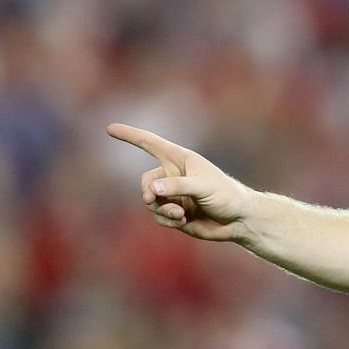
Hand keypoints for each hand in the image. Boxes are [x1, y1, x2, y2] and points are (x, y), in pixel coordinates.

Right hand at [106, 123, 250, 242]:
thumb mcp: (203, 187)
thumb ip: (176, 186)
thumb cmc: (226, 195)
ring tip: (181, 214)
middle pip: (145, 182)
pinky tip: (184, 221)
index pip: (149, 144)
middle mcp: (172, 175)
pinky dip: (167, 220)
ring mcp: (172, 195)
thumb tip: (150, 190)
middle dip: (149, 193)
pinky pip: (158, 217)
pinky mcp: (173, 213)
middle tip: (153, 199)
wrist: (238, 220)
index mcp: (179, 160)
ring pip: (150, 203)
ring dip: (162, 210)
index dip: (130, 135)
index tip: (110, 128)